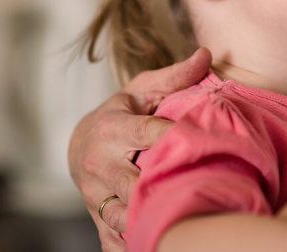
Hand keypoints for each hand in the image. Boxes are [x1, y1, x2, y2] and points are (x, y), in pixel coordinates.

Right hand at [68, 48, 211, 249]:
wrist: (79, 145)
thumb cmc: (122, 113)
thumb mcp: (143, 89)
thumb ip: (175, 76)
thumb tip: (206, 55)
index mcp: (112, 129)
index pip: (147, 134)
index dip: (176, 138)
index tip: (207, 140)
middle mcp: (99, 164)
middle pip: (134, 182)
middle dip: (163, 186)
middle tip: (200, 187)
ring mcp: (96, 195)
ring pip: (123, 216)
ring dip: (149, 219)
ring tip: (184, 219)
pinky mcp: (98, 220)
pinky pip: (115, 242)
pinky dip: (135, 245)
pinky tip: (162, 241)